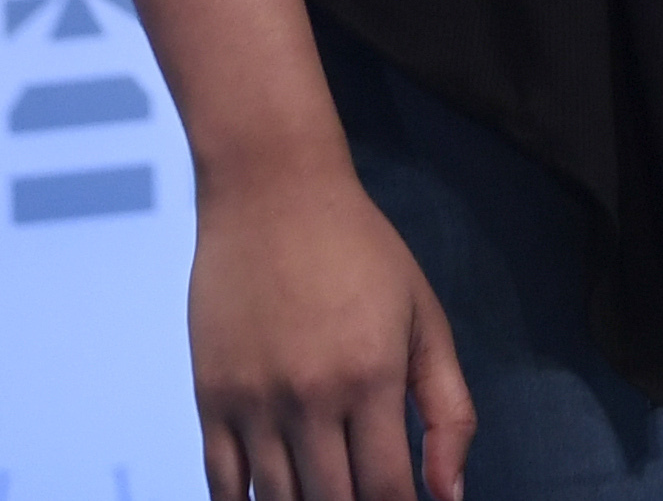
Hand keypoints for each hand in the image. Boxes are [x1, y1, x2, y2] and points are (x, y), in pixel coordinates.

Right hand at [189, 157, 474, 500]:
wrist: (273, 190)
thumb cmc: (360, 250)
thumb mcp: (424, 318)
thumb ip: (447, 409)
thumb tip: (451, 494)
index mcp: (373, 377)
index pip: (388, 491)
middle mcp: (312, 396)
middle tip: (364, 497)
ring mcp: (255, 400)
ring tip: (327, 494)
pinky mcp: (211, 396)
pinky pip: (222, 484)